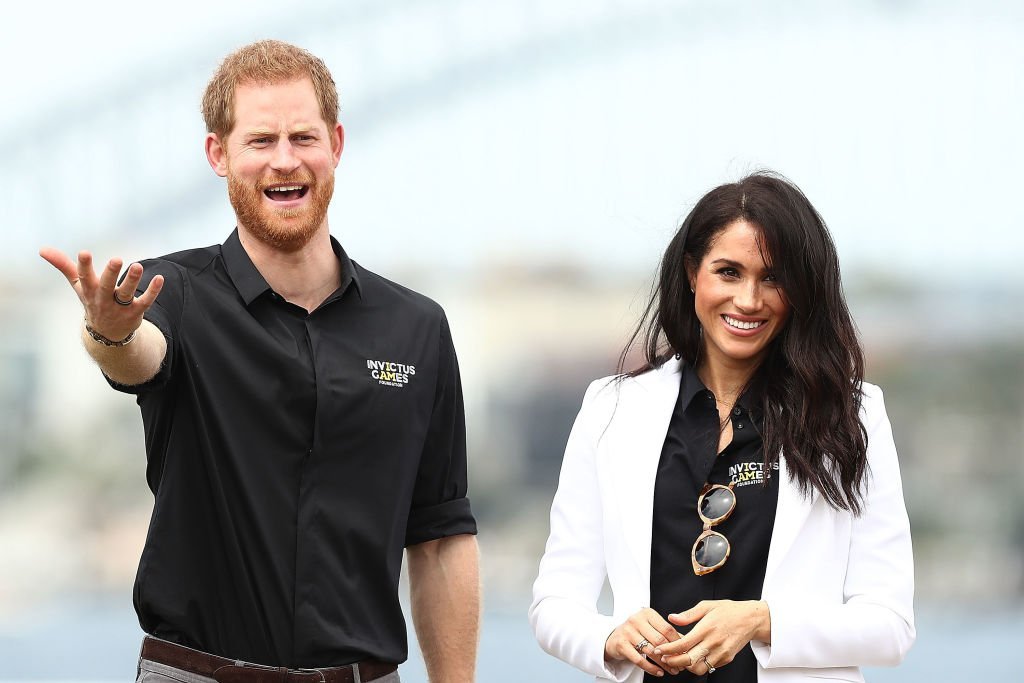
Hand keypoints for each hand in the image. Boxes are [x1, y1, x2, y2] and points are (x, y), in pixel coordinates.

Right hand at [39, 247, 163, 340]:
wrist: (107, 334)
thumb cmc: (92, 301)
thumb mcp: (78, 285)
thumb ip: (63, 266)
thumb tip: (42, 249)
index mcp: (89, 291)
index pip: (84, 278)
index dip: (84, 266)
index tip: (84, 252)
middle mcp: (104, 300)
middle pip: (106, 287)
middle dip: (110, 273)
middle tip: (116, 259)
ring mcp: (120, 308)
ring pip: (126, 294)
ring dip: (132, 280)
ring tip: (137, 266)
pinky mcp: (136, 313)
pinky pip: (146, 301)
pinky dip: (153, 291)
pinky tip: (160, 278)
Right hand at [603, 607, 682, 676]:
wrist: (614, 638)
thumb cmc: (637, 632)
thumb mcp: (651, 628)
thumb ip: (666, 634)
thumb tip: (686, 644)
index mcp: (647, 613)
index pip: (667, 629)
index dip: (678, 643)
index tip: (684, 653)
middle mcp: (636, 620)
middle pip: (660, 640)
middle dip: (672, 655)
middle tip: (680, 665)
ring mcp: (627, 631)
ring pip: (651, 651)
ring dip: (664, 664)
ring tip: (672, 670)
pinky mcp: (621, 644)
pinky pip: (639, 660)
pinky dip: (651, 668)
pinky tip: (659, 672)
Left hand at [651, 600, 769, 675]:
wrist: (751, 619)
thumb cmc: (728, 610)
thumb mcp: (707, 606)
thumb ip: (688, 614)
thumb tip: (671, 618)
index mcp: (706, 629)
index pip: (683, 644)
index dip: (668, 649)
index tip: (659, 649)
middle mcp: (713, 643)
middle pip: (689, 660)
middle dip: (673, 661)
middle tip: (664, 658)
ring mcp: (721, 653)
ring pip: (699, 668)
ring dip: (686, 666)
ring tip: (678, 658)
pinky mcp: (727, 659)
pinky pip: (709, 666)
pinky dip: (699, 665)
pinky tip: (693, 657)